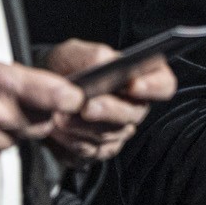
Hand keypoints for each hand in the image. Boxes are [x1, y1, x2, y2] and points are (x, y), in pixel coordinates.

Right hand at [0, 49, 81, 167]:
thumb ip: (11, 74)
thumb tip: (37, 83)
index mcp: (1, 82)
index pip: (58, 95)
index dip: (69, 97)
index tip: (74, 97)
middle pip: (43, 124)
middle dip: (36, 115)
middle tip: (14, 104)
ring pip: (19, 141)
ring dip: (10, 132)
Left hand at [36, 39, 177, 165]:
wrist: (41, 89)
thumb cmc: (66, 67)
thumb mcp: (74, 52)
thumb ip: (93, 55)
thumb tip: (106, 61)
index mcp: (139, 77)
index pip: (163, 84)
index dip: (154, 87)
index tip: (133, 85)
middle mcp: (133, 107)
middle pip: (134, 114)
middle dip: (109, 110)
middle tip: (87, 105)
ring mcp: (117, 131)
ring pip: (110, 135)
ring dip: (83, 127)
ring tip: (61, 115)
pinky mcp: (98, 150)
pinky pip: (91, 151)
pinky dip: (72, 141)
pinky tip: (57, 130)